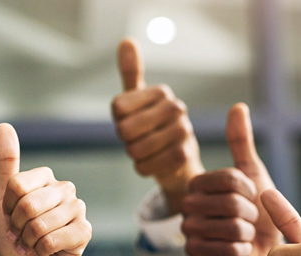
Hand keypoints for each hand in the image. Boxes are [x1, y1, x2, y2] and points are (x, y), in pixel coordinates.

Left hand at [0, 123, 91, 255]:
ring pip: (40, 224)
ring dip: (30, 241)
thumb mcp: (3, 201)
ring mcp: (78, 209)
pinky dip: (43, 250)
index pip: (16, 185)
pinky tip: (49, 251)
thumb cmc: (15, 236)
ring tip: (35, 243)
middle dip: (18, 226)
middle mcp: (65, 188)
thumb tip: (4, 126)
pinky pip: (53, 239)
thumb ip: (7, 164)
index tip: (11, 216)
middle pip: (28, 204)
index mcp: (45, 178)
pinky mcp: (85, 231)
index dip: (8, 207)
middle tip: (24, 234)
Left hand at [111, 38, 203, 213]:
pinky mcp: (183, 155)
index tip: (133, 121)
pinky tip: (154, 163)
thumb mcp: (137, 100)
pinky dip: (143, 168)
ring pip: (134, 149)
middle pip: (124, 129)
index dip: (119, 120)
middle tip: (139, 139)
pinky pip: (145, 166)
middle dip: (126, 140)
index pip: (118, 108)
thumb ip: (131, 73)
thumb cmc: (151, 127)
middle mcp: (175, 107)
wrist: (178, 161)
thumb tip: (126, 41)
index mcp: (161, 92)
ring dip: (135, 155)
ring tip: (148, 150)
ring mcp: (183, 131)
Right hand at [182, 104, 282, 255]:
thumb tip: (238, 106)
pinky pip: (228, 250)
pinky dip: (243, 252)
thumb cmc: (258, 211)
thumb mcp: (253, 174)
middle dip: (251, 214)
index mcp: (197, 183)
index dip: (250, 189)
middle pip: (231, 204)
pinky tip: (239, 251)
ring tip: (244, 235)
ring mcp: (188, 231)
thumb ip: (241, 142)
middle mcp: (187, 205)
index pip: (229, 179)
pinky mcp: (194, 254)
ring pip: (232, 228)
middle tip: (248, 220)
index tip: (252, 197)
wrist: (261, 250)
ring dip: (249, 234)